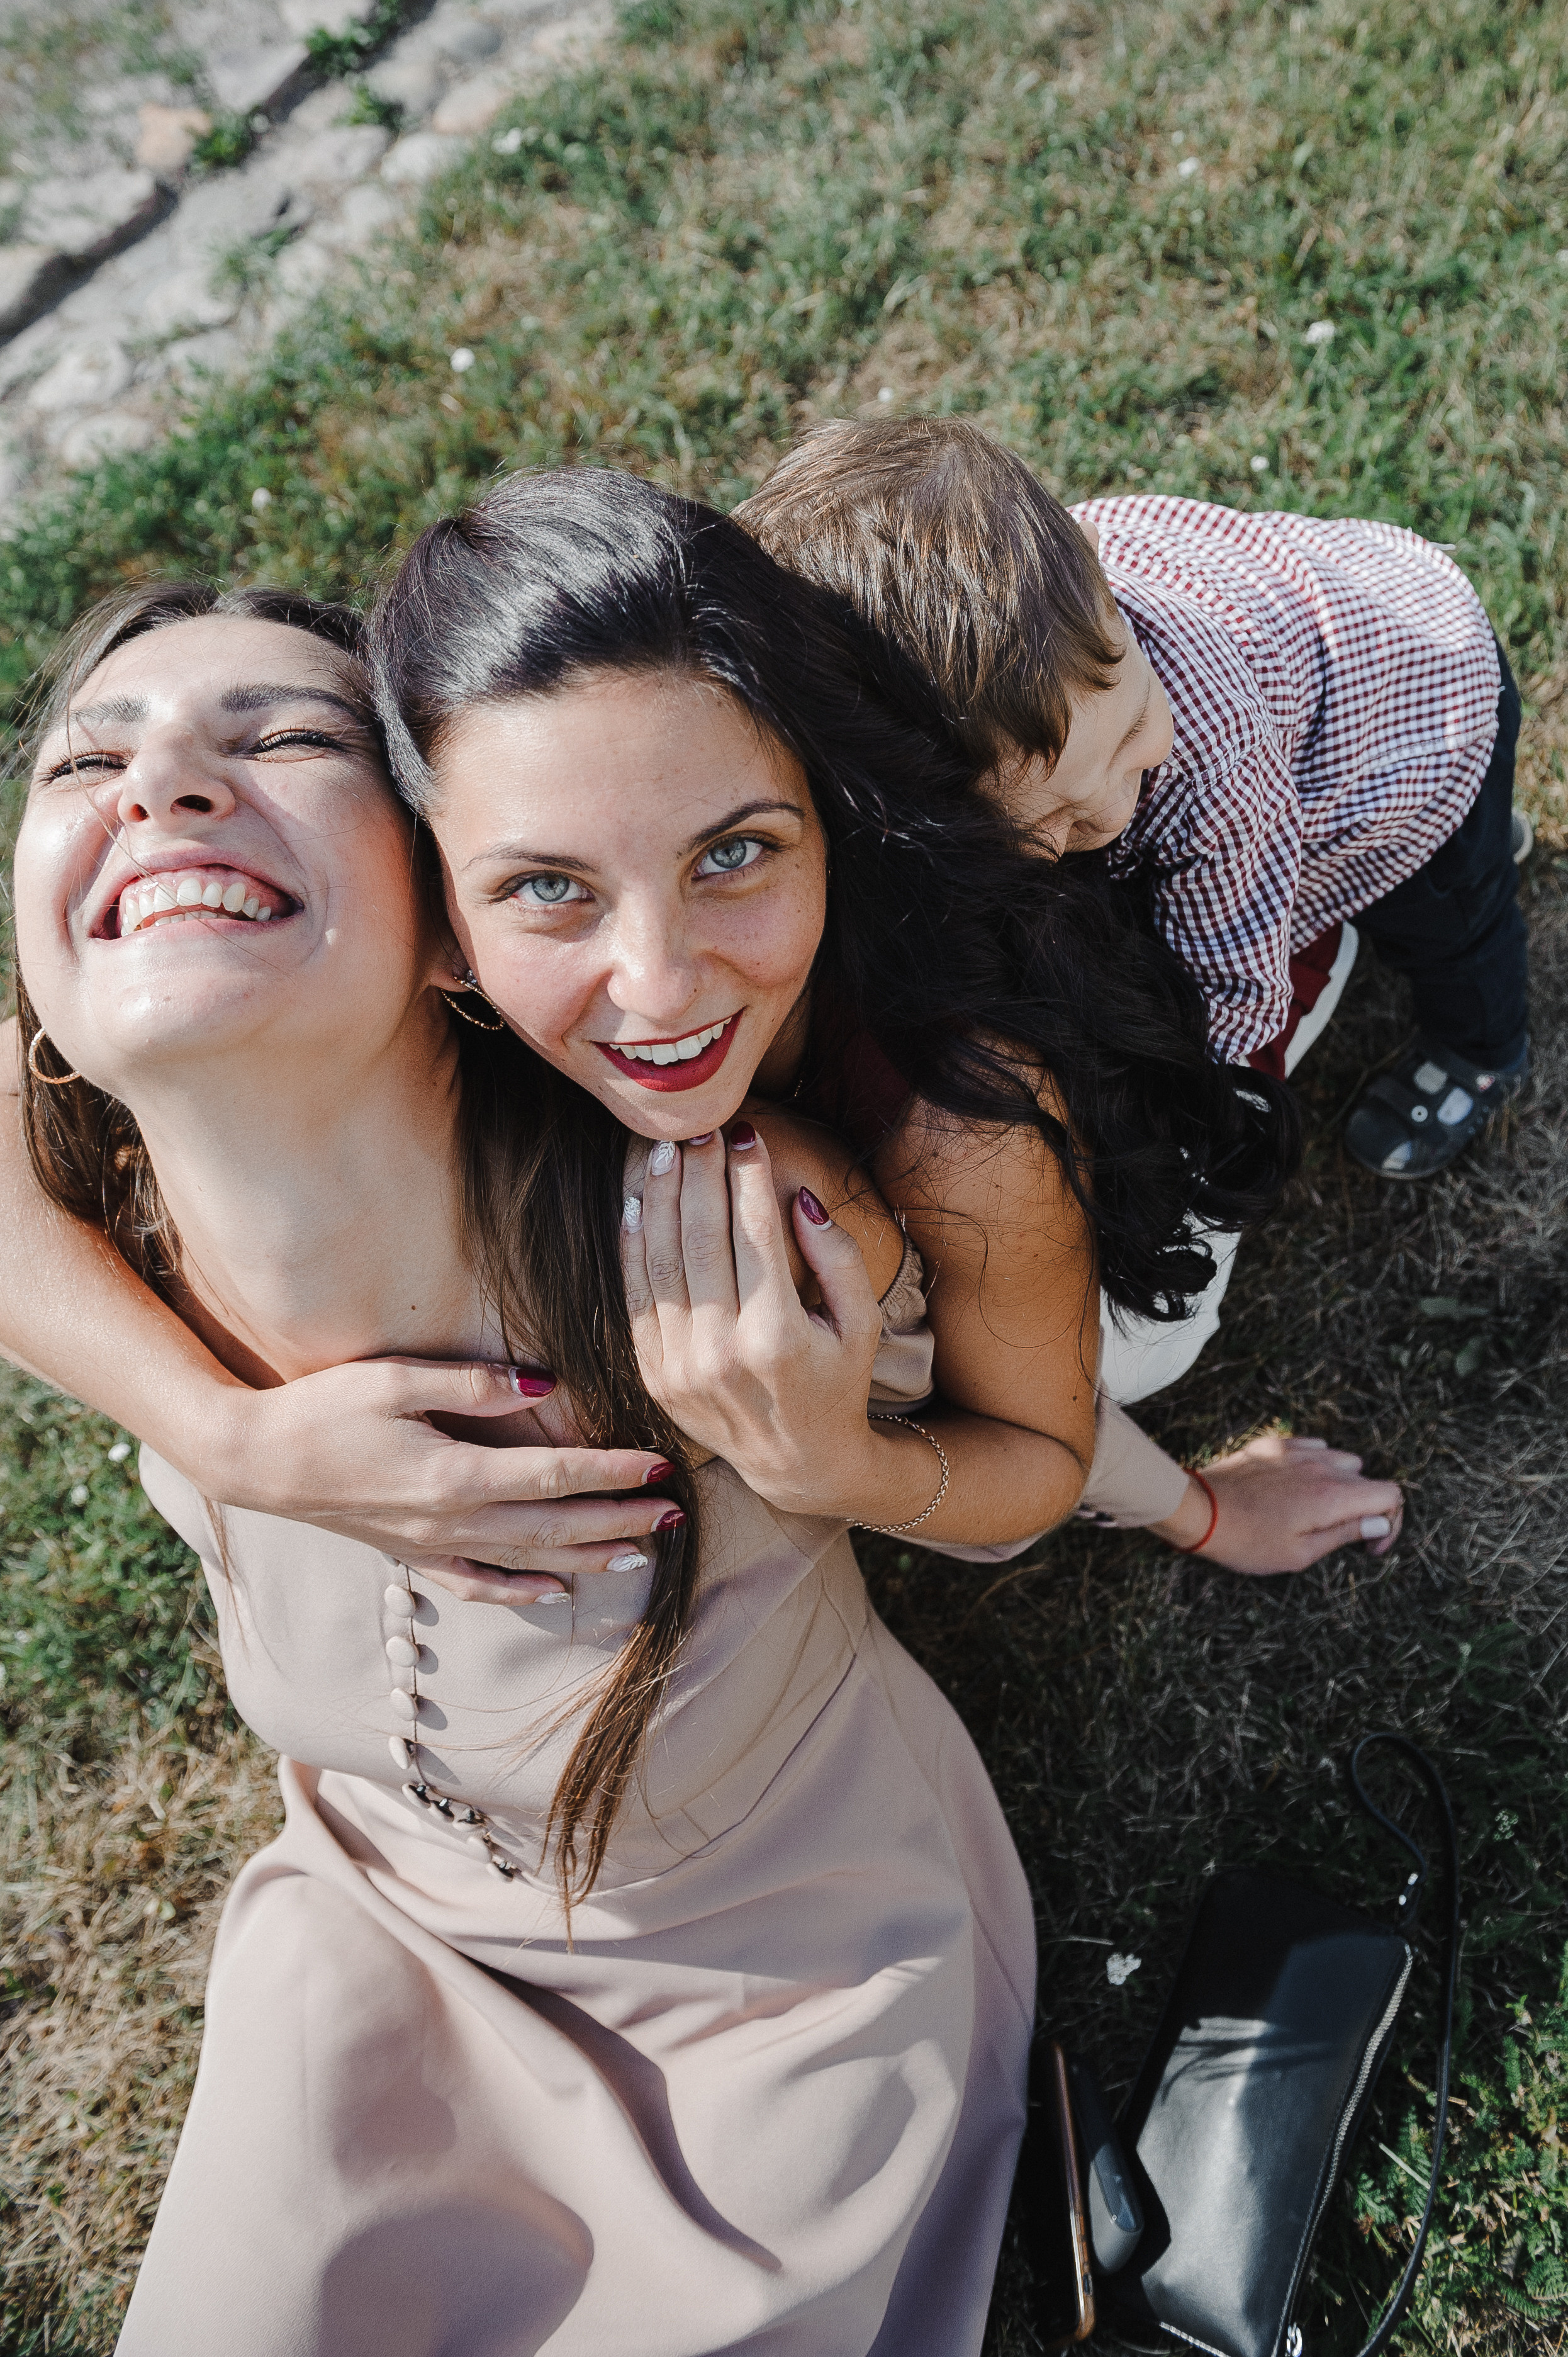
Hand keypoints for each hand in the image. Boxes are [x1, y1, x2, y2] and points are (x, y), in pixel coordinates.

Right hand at [208, 1360, 681, 1605]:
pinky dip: (520, 1589)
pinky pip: (477, 1583)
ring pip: (526, 1559)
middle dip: (619, 1521)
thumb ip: (476, 1385)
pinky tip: (553, 1590)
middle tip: (674, 1516)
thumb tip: (547, 1382)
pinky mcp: (411, 1554)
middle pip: (554, 1525)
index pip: (555, 1476)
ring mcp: (431, 1545)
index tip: (658, 1468)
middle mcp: (450, 1520)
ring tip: (639, 1555)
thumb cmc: (323, 1408)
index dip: (611, 1473)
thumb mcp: (398, 1380)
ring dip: (586, 1557)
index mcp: (454, 1475)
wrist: (252, 1461)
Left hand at [621, 1124, 889, 1517]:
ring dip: (661, 1197)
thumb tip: (799, 1197)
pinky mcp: (654, 1374)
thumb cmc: (837, 1383)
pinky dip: (633, 1244)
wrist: (799, 1464)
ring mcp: (679, 1366)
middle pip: (701, 1237)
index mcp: (776, 1338)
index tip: (747, 1133)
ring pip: (660, 1260)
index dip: (749, 1176)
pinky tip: (639, 1201)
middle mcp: (721, 1352)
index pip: (754, 1233)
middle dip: (700, 1173)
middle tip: (702, 1128)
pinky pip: (637, 1296)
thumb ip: (839, 1259)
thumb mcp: (863, 1325)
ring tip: (667, 1150)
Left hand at [1154, 1433, 1403, 1574]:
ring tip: (1317, 1510)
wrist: (1197, 1511)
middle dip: (1364, 1507)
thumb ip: (1345, 1534)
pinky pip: (1312, 1448)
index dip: (1390, 1522)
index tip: (1370, 1544)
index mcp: (1333, 1496)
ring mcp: (1297, 1451)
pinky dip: (1315, 1466)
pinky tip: (1296, 1487)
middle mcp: (1321, 1466)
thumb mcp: (1300, 1553)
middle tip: (1342, 1532)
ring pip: (1341, 1460)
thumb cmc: (1247, 1541)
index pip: (1390, 1494)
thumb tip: (1380, 1523)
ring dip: (1340, 1484)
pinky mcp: (1275, 1445)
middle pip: (1367, 1478)